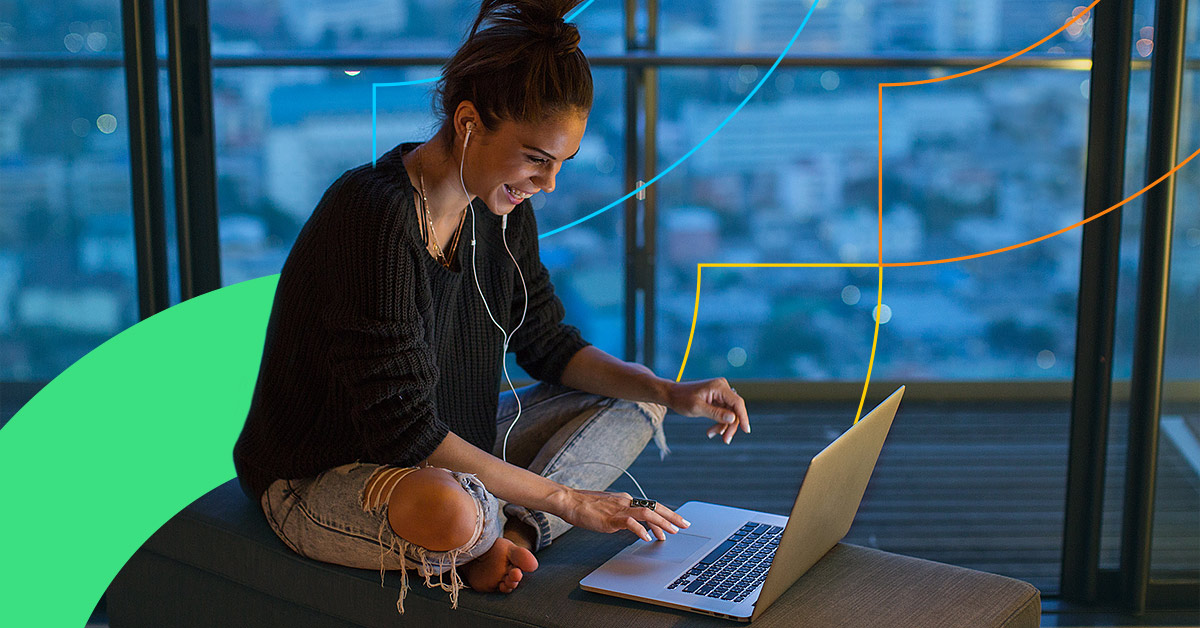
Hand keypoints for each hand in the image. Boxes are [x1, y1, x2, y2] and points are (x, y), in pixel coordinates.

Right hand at [554, 488, 690, 541]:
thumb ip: (622, 515)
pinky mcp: (611, 518)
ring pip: (647, 513)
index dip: (666, 514)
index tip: (677, 522)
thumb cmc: (586, 506)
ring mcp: (619, 509)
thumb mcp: (609, 509)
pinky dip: (640, 530)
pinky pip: (630, 522)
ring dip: (661, 523)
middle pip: (655, 507)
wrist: (570, 501)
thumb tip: (634, 524)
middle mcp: (626, 501)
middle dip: (672, 517)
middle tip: (685, 525)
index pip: (652, 505)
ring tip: (671, 533)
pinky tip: (646, 538)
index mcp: (626, 499)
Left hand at [665, 377, 749, 443]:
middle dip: (730, 425)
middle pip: (735, 409)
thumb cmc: (682, 400)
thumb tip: (733, 418)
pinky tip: (711, 431)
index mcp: (719, 386)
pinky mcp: (717, 399)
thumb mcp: (697, 408)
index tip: (746, 430)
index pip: (737, 402)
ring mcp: (720, 393)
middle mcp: (722, 388)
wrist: (672, 395)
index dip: (743, 417)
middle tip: (725, 440)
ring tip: (711, 434)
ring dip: (723, 426)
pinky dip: (719, 422)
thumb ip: (715, 413)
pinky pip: (724, 412)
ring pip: (730, 413)